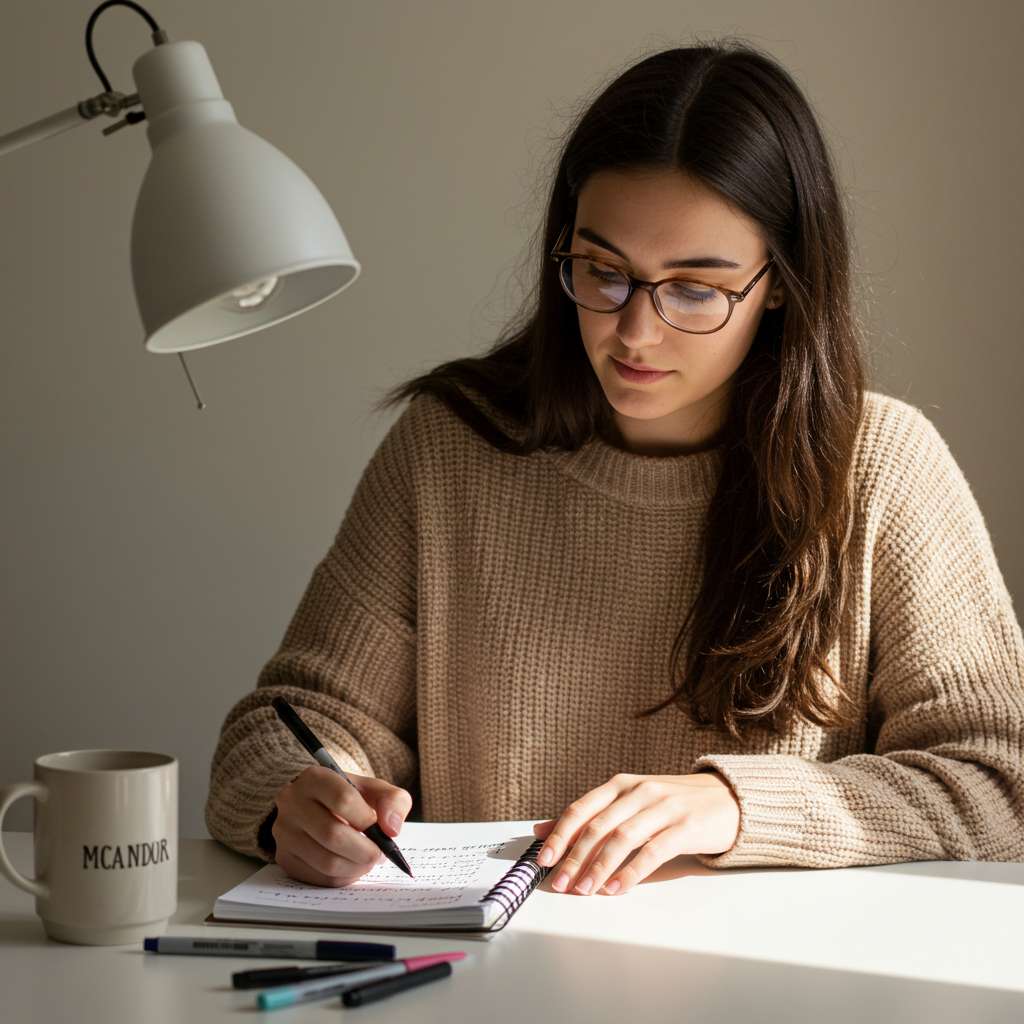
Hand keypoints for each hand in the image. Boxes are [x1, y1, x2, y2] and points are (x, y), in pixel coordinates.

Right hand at [272, 766, 411, 886]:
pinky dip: (342, 878)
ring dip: (356, 868)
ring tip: (368, 861)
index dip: (368, 820)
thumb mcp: (373, 789)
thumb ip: (393, 801)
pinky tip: (352, 868)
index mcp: (314, 778)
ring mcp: (284, 832)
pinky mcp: (284, 857)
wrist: (317, 807)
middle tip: (379, 855)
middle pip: (333, 835)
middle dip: (365, 851)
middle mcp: (292, 802)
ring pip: (326, 861)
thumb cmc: (349, 798)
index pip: (344, 800)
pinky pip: (318, 878)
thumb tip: (392, 829)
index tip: (381, 831)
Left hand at [533, 772, 739, 895]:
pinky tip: (618, 888)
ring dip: (600, 867)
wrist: (728, 800)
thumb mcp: (630, 804)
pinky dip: (632, 872)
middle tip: (560, 884)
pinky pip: (654, 851)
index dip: (560, 835)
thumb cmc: (672, 805)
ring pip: (623, 838)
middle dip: (575, 858)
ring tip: (585, 890)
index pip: (582, 808)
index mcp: (622, 785)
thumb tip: (542, 830)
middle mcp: (640, 791)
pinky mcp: (687, 827)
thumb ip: (590, 816)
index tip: (543, 860)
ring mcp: (664, 807)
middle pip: (598, 826)